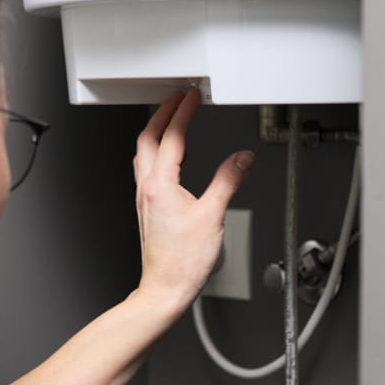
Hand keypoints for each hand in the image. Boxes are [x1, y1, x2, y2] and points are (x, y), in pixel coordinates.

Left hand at [133, 89, 253, 316]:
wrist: (165, 288)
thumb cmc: (183, 261)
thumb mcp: (213, 216)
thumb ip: (227, 181)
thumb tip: (241, 159)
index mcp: (160, 184)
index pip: (172, 136)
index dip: (183, 112)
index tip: (192, 96)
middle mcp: (147, 187)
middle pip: (148, 137)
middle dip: (163, 114)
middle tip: (178, 99)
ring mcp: (144, 198)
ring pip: (143, 152)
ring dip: (156, 131)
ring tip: (170, 120)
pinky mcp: (147, 208)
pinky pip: (146, 168)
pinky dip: (155, 151)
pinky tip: (168, 158)